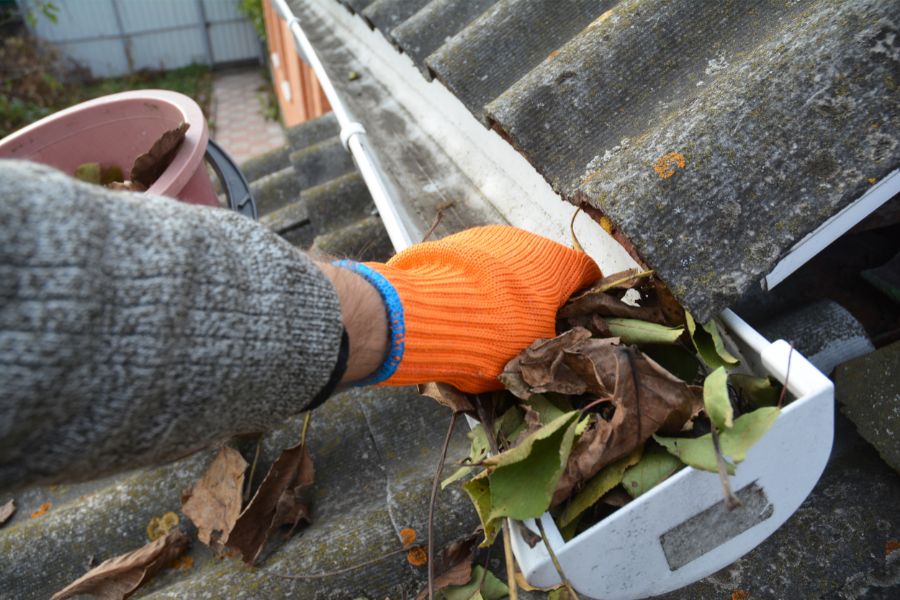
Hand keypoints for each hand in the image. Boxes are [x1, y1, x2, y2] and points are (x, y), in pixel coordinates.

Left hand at [366, 225, 600, 392]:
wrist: (424, 314)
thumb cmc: (494, 336)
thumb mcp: (535, 354)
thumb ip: (555, 346)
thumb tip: (559, 349)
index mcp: (558, 265)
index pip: (589, 275)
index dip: (587, 300)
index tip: (578, 321)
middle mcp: (527, 241)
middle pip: (546, 270)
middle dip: (542, 298)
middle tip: (530, 331)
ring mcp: (488, 237)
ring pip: (508, 266)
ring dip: (507, 290)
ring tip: (489, 324)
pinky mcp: (454, 242)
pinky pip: (476, 266)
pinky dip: (476, 285)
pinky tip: (462, 310)